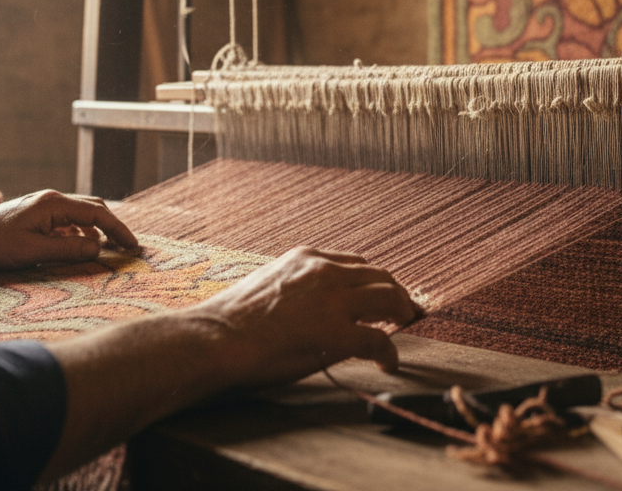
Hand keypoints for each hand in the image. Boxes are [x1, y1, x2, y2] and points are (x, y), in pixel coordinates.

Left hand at [0, 190, 138, 268]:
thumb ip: (68, 250)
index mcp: (54, 204)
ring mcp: (45, 206)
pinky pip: (69, 221)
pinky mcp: (39, 215)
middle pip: (94, 209)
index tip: (133, 246)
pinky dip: (82, 233)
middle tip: (129, 248)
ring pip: (82, 215)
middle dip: (113, 228)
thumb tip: (98, 249)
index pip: (97, 214)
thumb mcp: (33, 252)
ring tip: (111, 250)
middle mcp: (53, 199)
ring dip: (98, 231)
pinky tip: (83, 248)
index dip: (119, 230)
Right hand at [41, 247, 417, 479]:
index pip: (356, 263)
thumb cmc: (229, 320)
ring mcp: (332, 300)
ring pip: (389, 299)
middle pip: (381, 276)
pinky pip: (378, 341)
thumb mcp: (266, 284)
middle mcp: (324, 271)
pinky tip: (389, 363)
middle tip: (407, 311)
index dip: (374, 280)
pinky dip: (389, 353)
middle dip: (398, 294)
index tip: (380, 293)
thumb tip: (308, 306)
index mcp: (307, 258)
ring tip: (406, 328)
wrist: (214, 338)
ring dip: (403, 313)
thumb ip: (295, 287)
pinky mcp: (335, 333)